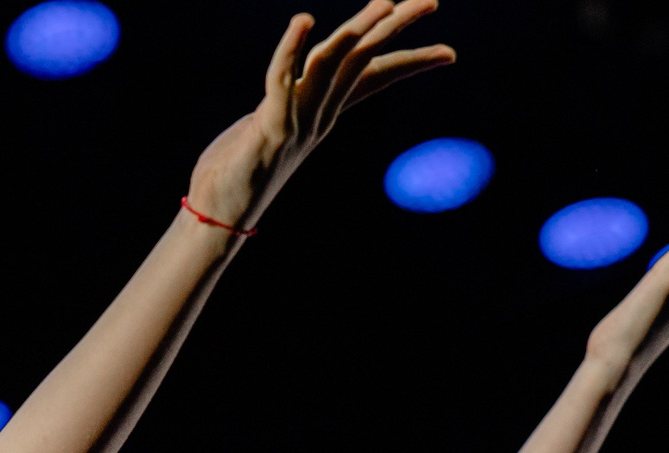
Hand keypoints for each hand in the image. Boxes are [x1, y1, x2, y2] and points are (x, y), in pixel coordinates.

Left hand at [186, 2, 454, 232]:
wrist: (218, 215)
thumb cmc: (238, 172)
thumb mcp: (273, 125)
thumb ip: (289, 99)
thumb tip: (301, 83)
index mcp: (323, 114)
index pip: (373, 78)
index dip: (409, 62)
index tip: (450, 54)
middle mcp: (317, 117)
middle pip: (363, 61)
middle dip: (395, 28)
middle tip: (430, 2)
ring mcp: (297, 122)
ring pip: (333, 64)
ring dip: (358, 29)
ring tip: (385, 2)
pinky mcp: (270, 127)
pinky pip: (282, 78)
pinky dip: (291, 48)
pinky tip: (302, 20)